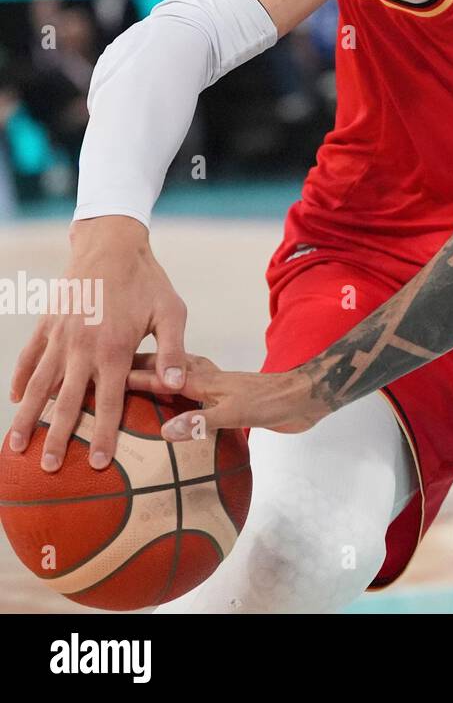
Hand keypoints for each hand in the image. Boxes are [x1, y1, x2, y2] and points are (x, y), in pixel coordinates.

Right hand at [7, 217, 188, 470]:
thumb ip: (173, 351)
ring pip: (39, 384)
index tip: (99, 463)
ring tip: (15, 447)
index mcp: (114, 348)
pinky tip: (16, 400)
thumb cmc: (148, 281)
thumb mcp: (171, 312)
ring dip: (27, 417)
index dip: (104, 434)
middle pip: (66, 402)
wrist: (112, 244)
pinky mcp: (47, 324)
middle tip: (50, 468)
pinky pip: (28, 357)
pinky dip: (20, 379)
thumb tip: (176, 386)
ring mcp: (59, 336)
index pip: (109, 401)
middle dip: (58, 438)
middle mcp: (80, 347)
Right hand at [127, 355, 322, 437]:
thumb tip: (165, 431)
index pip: (161, 377)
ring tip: (134, 381)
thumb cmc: (272, 402)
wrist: (306, 397)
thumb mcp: (237, 414)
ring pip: (180, 378)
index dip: (133, 377)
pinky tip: (174, 405)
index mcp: (205, 381)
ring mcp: (219, 388)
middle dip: (140, 368)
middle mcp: (208, 380)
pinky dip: (178, 394)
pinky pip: (194, 394)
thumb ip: (202, 422)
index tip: (103, 377)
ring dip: (159, 378)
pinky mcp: (229, 399)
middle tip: (110, 370)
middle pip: (167, 371)